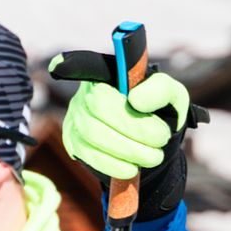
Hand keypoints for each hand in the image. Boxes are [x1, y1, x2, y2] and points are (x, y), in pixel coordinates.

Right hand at [50, 57, 197, 219]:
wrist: (155, 146)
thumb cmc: (161, 113)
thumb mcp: (172, 97)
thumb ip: (160, 89)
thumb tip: (136, 101)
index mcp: (109, 73)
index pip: (87, 64)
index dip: (72, 63)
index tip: (58, 67)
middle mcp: (87, 92)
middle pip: (99, 105)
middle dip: (134, 126)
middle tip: (160, 139)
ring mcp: (76, 117)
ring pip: (93, 132)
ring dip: (129, 148)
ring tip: (153, 156)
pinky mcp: (75, 142)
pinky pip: (89, 154)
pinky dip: (115, 164)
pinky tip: (133, 167)